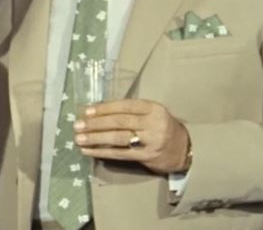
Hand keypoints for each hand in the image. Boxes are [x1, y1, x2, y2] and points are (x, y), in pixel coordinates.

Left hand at [74, 99, 190, 173]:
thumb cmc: (161, 127)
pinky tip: (89, 151)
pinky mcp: (146, 157)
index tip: (86, 111)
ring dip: (96, 138)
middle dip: (95, 123)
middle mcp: (153, 123)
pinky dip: (102, 152)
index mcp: (153, 108)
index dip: (104, 108)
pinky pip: (120, 154)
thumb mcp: (152, 113)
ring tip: (79, 139)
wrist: (185, 149)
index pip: (124, 106)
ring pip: (118, 138)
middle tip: (77, 125)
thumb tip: (97, 112)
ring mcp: (150, 141)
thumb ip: (131, 112)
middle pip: (119, 122)